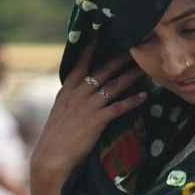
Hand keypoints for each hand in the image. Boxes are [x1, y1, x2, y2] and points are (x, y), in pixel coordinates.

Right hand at [29, 40, 147, 194]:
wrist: (50, 159)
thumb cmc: (55, 140)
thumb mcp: (58, 114)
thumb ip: (70, 101)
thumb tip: (80, 94)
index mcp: (66, 92)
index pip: (78, 65)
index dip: (89, 50)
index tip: (97, 35)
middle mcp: (77, 95)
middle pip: (101, 72)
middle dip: (118, 59)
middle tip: (132, 48)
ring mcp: (87, 107)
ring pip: (113, 86)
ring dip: (130, 76)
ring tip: (143, 69)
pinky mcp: (97, 121)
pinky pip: (119, 107)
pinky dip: (133, 101)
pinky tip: (144, 96)